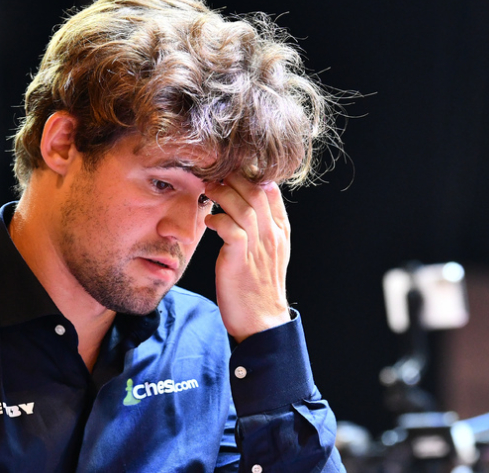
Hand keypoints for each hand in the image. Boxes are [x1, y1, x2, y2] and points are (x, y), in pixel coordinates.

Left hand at [203, 174, 290, 342]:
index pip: (271, 190)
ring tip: (208, 189)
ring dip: (223, 193)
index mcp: (280, 231)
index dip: (251, 174)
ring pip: (245, 206)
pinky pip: (231, 230)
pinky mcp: (241, 260)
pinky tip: (209, 220)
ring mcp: (259, 247)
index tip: (231, 168)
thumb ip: (262, 227)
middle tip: (215, 173)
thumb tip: (245, 204)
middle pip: (257, 191)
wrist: (262, 321)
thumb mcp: (268, 252)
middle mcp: (272, 235)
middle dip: (234, 177)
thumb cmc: (259, 286)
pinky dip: (218, 220)